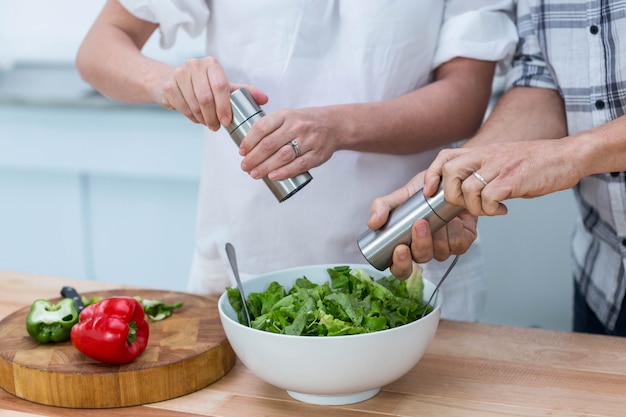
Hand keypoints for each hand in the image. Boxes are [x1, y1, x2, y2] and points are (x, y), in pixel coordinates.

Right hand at [151, 57, 267, 130]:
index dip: (224, 107)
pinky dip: (191, 118)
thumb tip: (265, 99)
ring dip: (203, 119)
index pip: (221, 87)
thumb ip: (243, 92)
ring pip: (195, 104)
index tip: (226, 121)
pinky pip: (183, 107)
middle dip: (213, 116)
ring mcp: (180, 73)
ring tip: (208, 123)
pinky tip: (196, 118)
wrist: (171, 82)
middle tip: (216, 127)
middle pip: (207, 98)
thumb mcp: (223, 86)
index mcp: (211, 64)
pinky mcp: (169, 85)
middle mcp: (195, 65)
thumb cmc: (202, 85)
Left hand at [238, 107, 338, 179]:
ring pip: (283, 156)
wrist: (333, 125)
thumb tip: (248, 146)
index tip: (242, 151)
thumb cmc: (305, 122)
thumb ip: (270, 127)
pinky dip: (284, 172)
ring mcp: (308, 140)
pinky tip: (273, 176)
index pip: (262, 127)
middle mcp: (297, 126)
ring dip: (265, 167)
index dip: (249, 141)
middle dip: (254, 157)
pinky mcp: (317, 154)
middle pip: (270, 144)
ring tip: (254, 173)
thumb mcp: (288, 116)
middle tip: (245, 166)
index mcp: (286, 115)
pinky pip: (298, 165)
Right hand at [367, 173, 477, 278]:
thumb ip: (381, 207)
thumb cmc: (420, 192)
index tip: (400, 250)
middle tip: (419, 224)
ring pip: (441, 252)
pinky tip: (451, 219)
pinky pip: (458, 244)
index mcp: (405, 246)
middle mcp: (424, 250)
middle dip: (421, 243)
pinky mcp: (461, 243)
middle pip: (422, 259)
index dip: (400, 265)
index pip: (400, 269)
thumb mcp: (397, 197)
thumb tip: (372, 223)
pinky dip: (454, 229)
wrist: (445, 182)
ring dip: (438, 233)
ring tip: (434, 214)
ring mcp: (443, 248)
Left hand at [423, 139, 580, 215]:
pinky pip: (489, 198)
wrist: (567, 156)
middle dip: (450, 195)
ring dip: (474, 207)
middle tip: (466, 206)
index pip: (444, 157)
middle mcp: (487, 156)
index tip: (430, 192)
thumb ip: (481, 171)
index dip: (431, 175)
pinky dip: (491, 210)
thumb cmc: (535, 162)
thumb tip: (463, 191)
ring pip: (467, 189)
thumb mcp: (501, 160)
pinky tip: (502, 209)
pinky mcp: (513, 180)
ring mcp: (499, 167)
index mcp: (482, 152)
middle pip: (449, 172)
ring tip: (489, 208)